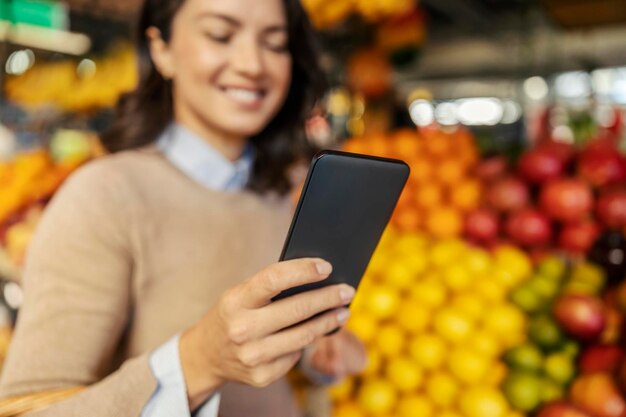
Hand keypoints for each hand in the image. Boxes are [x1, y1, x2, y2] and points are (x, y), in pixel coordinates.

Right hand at [179, 258, 354, 408]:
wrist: (206, 355)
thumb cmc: (232, 315)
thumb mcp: (240, 295)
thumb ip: (271, 287)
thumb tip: (318, 279)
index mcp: (235, 301)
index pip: (274, 279)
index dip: (303, 270)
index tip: (327, 267)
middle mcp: (242, 329)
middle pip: (297, 309)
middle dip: (328, 298)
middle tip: (348, 291)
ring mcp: (252, 356)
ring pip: (304, 336)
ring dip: (329, 322)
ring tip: (343, 311)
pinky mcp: (261, 376)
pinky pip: (295, 354)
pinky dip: (307, 341)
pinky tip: (316, 331)